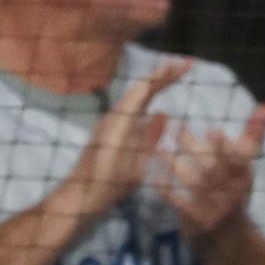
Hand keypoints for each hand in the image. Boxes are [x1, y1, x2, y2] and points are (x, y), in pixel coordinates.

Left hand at [55, 55, 195, 225]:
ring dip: (156, 87)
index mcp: (120, 121)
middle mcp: (115, 117)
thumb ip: (148, 139)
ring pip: (137, 99)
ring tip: (176, 77)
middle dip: (164, 76)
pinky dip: (149, 103)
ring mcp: (112, 125)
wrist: (78, 199)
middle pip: (141, 90)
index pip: (145, 88)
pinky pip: (134, 112)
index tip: (186, 64)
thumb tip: (163, 113)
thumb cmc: (104, 186)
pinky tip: (159, 109)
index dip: (166, 74)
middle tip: (186, 65)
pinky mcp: (111, 135)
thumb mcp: (133, 166)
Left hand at [151, 101, 264, 243]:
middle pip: (214, 167)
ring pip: (195, 183)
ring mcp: (216, 208)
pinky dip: (167, 191)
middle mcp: (233, 192)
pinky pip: (181, 204)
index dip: (226, 148)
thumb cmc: (233, 190)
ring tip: (159, 150)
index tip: (213, 131)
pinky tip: (153, 178)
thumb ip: (254, 135)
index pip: (238, 160)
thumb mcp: (246, 165)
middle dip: (196, 148)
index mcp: (245, 175)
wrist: (229, 238)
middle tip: (176, 128)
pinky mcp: (200, 222)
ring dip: (176, 165)